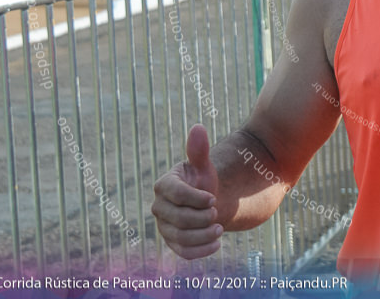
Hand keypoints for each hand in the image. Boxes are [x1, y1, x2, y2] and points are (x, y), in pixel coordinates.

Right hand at [151, 124, 222, 258]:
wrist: (206, 202)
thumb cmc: (202, 181)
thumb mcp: (203, 166)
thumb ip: (198, 150)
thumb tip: (198, 127)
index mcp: (164, 186)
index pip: (176, 193)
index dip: (196, 197)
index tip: (212, 198)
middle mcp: (159, 207)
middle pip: (179, 218)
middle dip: (202, 217)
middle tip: (217, 213)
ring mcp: (164, 227)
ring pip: (181, 237)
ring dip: (203, 235)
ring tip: (220, 228)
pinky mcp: (172, 243)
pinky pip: (182, 252)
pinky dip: (200, 251)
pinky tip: (217, 244)